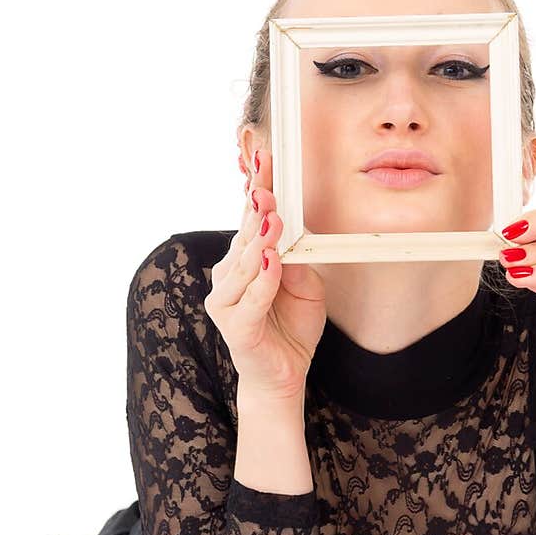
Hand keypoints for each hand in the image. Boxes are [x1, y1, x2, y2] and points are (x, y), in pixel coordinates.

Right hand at [205, 148, 326, 398]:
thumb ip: (299, 264)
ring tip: (272, 218)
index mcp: (246, 261)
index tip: (264, 159)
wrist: (283, 375)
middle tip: (266, 184)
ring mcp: (227, 301)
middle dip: (256, 208)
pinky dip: (263, 280)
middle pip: (244, 234)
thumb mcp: (307, 288)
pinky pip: (252, 299)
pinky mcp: (235, 327)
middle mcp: (230, 276)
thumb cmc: (290, 329)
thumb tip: (291, 242)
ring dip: (259, 240)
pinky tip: (271, 262)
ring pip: (244, 264)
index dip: (256, 187)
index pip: (250, 218)